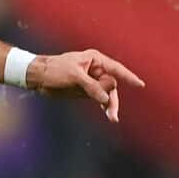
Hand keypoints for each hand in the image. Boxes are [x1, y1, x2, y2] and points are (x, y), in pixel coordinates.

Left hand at [29, 49, 144, 122]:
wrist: (38, 77)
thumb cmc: (54, 70)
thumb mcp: (74, 76)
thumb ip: (91, 86)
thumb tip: (105, 98)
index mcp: (95, 60)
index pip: (116, 69)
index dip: (128, 77)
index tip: (140, 85)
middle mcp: (96, 70)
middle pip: (111, 85)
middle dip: (112, 98)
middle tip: (112, 114)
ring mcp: (92, 81)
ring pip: (107, 93)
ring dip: (109, 105)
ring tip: (112, 118)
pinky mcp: (86, 90)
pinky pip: (99, 98)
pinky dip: (103, 105)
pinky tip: (108, 114)